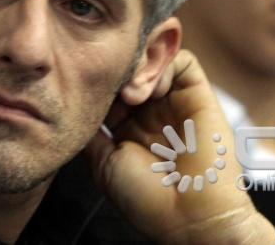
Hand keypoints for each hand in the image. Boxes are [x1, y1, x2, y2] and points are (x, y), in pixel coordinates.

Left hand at [85, 50, 274, 243]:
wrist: (189, 214)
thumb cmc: (146, 197)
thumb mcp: (104, 163)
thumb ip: (93, 132)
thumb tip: (76, 104)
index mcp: (130, 129)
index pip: (111, 90)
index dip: (98, 84)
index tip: (87, 90)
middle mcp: (152, 112)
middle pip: (132, 70)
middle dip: (117, 71)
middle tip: (108, 84)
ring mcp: (175, 101)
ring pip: (154, 60)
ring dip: (139, 68)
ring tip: (131, 94)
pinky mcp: (198, 93)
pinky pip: (181, 61)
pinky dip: (163, 64)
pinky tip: (151, 89)